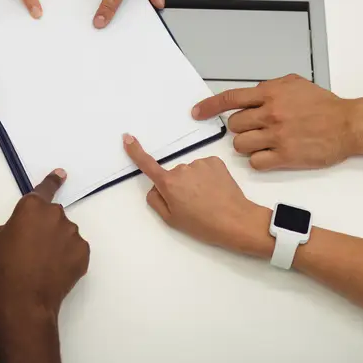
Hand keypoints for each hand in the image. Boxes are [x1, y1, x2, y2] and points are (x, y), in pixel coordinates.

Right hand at [0, 170, 89, 317]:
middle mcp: (56, 215)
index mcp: (32, 207)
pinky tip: (54, 272)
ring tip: (42, 265)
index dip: (53, 181)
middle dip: (45, 228)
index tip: (61, 174)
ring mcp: (72, 234)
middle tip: (32, 250)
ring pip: (65, 234)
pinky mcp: (84, 252)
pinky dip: (67, 258)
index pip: (45, 189)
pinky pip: (75, 250)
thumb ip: (12, 223)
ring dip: (57, 243)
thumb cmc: (4, 267)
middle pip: (52, 216)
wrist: (24, 299)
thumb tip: (23, 228)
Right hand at [123, 135, 270, 256]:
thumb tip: (155, 187)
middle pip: (173, 175)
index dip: (135, 151)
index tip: (127, 138)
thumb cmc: (201, 225)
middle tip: (193, 205)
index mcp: (168, 184)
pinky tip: (215, 190)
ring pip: (190, 171)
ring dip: (195, 182)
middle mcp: (182, 168)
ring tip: (207, 200)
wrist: (235, 220)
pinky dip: (208, 176)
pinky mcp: (215, 161)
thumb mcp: (171, 220)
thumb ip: (156, 201)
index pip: (147, 165)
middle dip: (179, 186)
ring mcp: (199, 163)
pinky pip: (204, 167)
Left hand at [192, 75, 355, 170]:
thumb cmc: (324, 105)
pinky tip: (271, 155)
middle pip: (235, 125)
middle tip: (255, 129)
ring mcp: (277, 136)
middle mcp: (271, 113)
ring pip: (241, 145)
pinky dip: (259, 160)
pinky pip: (256, 162)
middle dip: (240, 128)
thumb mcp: (296, 84)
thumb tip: (253, 93)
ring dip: (247, 145)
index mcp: (271, 93)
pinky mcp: (286, 156)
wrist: (349, 124)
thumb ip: (271, 87)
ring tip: (263, 143)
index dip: (210, 107)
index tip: (197, 113)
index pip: (231, 99)